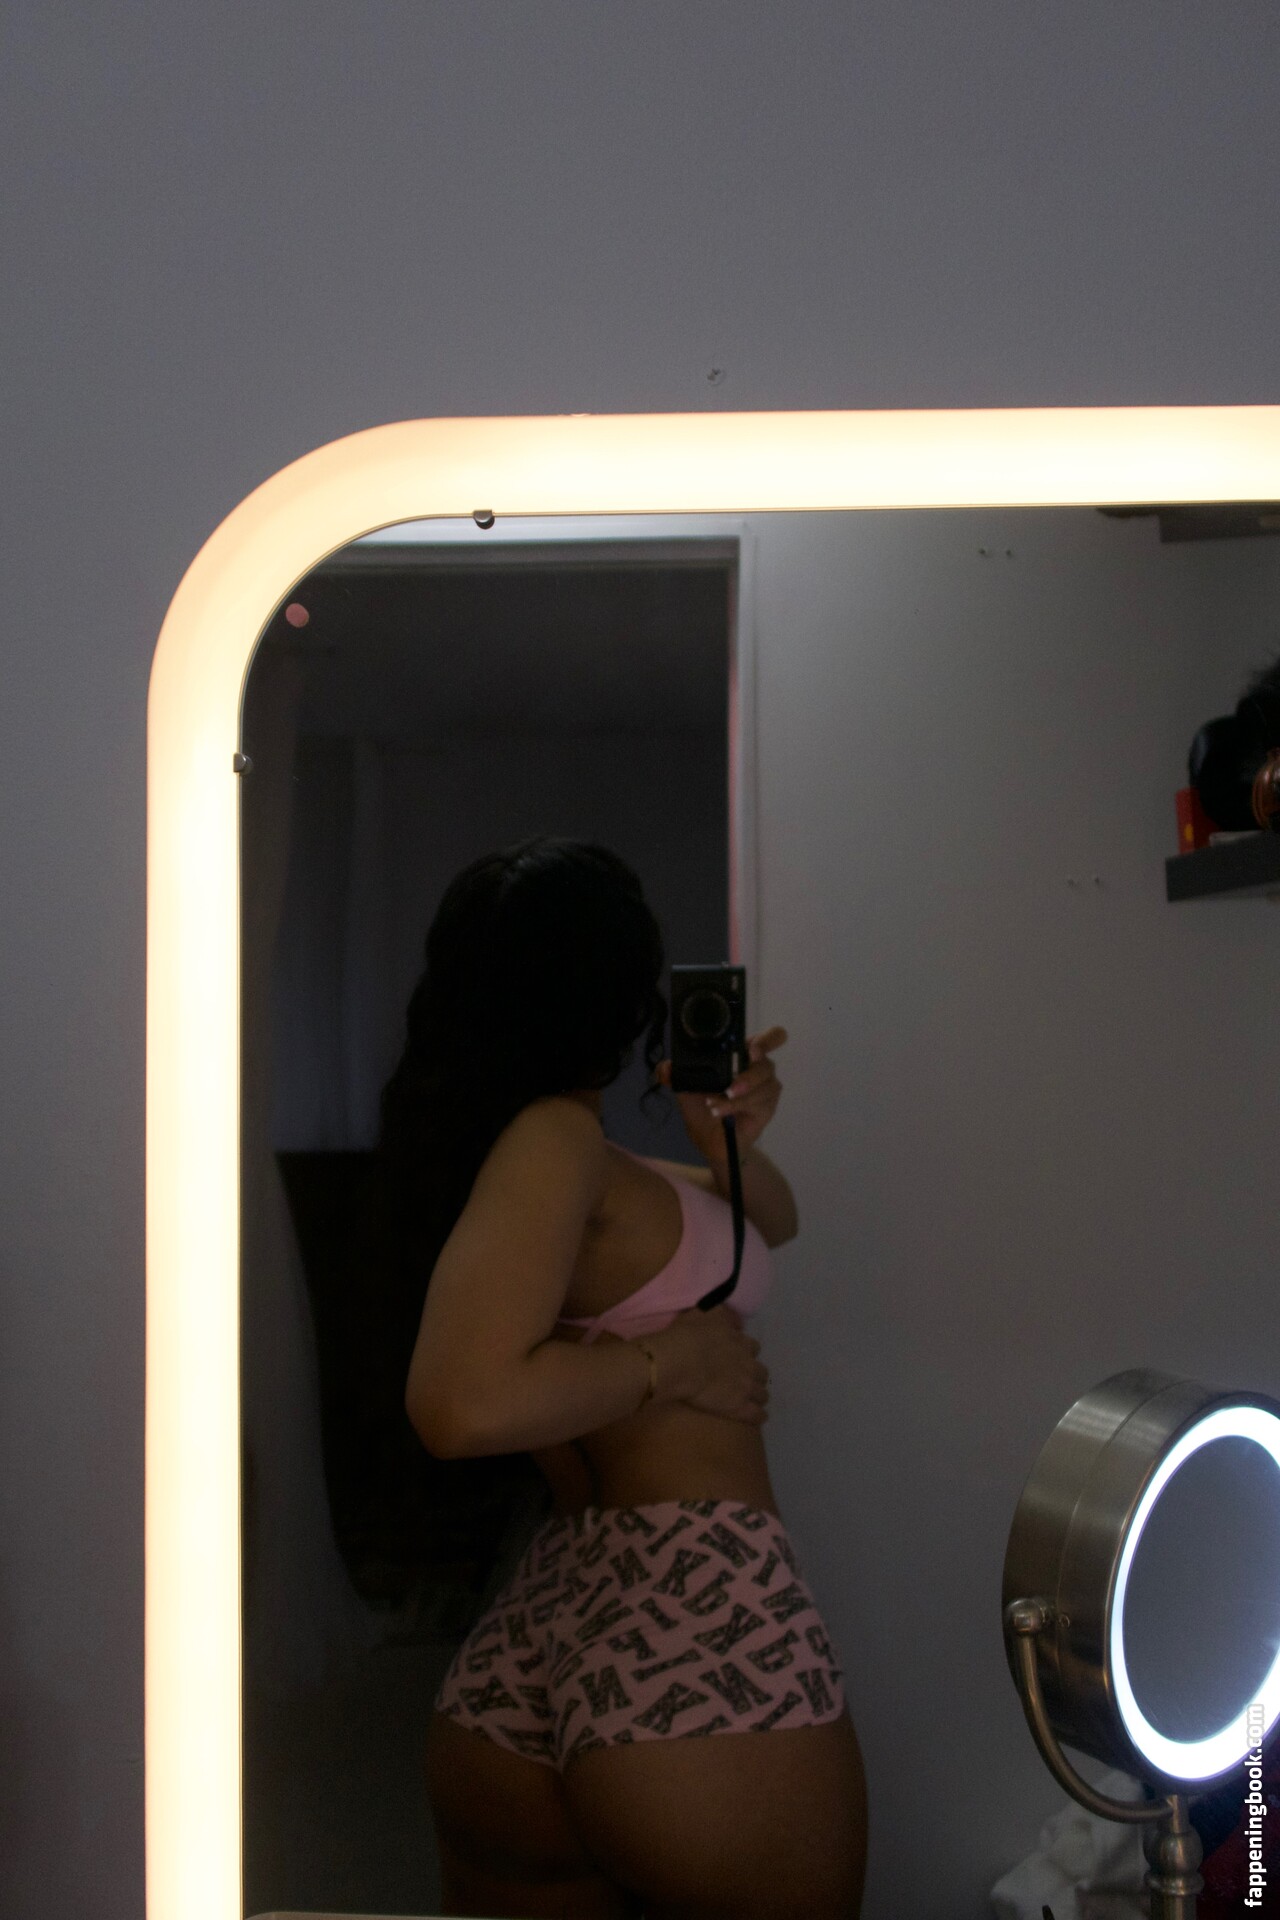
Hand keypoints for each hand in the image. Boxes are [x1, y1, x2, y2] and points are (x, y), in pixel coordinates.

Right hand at [648, 1305, 769, 1424]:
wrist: (679, 1361)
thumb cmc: (688, 1335)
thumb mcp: (708, 1312)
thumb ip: (725, 1315)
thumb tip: (736, 1321)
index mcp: (741, 1343)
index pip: (754, 1348)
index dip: (747, 1353)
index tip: (740, 1356)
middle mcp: (748, 1365)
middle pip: (762, 1373)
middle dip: (756, 1376)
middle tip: (745, 1379)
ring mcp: (746, 1387)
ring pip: (762, 1394)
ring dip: (759, 1395)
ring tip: (752, 1400)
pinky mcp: (739, 1407)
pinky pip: (756, 1415)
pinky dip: (759, 1416)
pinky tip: (758, 1418)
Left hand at [653, 1025, 786, 1167]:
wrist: (709, 1141)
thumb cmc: (703, 1109)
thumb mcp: (686, 1089)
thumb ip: (676, 1075)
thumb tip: (664, 1068)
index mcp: (743, 1055)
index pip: (770, 1037)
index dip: (768, 1038)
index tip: (753, 1047)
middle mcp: (759, 1068)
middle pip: (770, 1060)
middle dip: (752, 1067)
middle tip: (735, 1078)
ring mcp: (767, 1087)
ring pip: (763, 1082)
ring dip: (736, 1092)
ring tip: (712, 1102)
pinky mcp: (767, 1107)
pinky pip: (757, 1102)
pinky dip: (735, 1106)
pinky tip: (719, 1111)